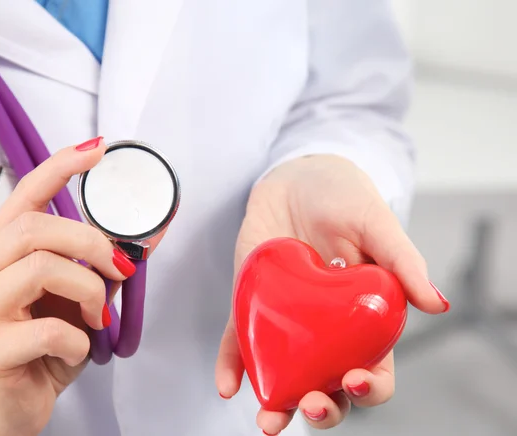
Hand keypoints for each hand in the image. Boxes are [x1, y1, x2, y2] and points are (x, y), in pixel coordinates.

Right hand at [0, 138, 144, 435]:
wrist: (11, 401)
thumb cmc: (44, 341)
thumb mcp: (80, 295)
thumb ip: (105, 264)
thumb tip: (149, 234)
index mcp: (2, 247)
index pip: (27, 192)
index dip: (61, 167)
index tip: (99, 150)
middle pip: (35, 228)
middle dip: (91, 243)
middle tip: (120, 268)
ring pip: (41, 269)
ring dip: (89, 291)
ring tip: (98, 315)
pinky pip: (48, 331)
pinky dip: (80, 339)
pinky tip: (80, 347)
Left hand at [215, 155, 448, 433]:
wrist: (297, 178)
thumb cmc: (344, 198)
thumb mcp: (376, 223)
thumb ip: (403, 261)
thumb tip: (438, 304)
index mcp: (365, 320)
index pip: (374, 368)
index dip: (371, 386)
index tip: (357, 380)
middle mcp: (327, 329)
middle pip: (328, 384)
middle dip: (323, 406)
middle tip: (311, 404)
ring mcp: (288, 320)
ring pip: (286, 374)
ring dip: (278, 402)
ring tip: (269, 420)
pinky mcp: (253, 305)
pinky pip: (241, 340)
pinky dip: (234, 364)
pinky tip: (228, 384)